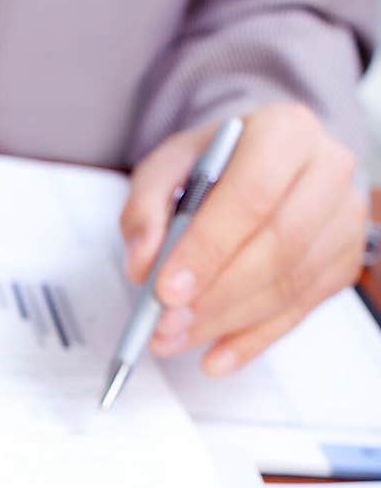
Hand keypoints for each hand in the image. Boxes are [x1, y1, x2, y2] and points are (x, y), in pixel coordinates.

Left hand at [119, 103, 366, 373]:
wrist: (261, 162)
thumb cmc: (216, 164)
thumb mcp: (167, 167)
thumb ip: (145, 209)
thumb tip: (144, 264)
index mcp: (284, 131)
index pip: (251, 196)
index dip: (208, 248)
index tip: (166, 289)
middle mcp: (327, 169)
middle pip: (278, 245)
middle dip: (216, 294)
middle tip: (166, 324)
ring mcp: (343, 219)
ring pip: (290, 284)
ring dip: (227, 322)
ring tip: (175, 339)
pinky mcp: (343, 261)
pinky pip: (299, 311)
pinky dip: (253, 340)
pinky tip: (216, 356)